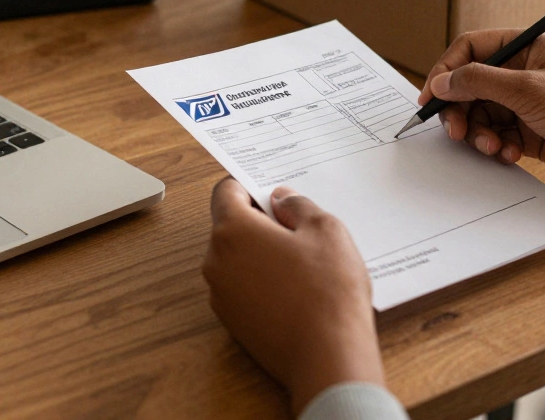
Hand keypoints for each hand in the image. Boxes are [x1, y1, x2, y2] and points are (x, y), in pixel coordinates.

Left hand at [203, 179, 384, 413]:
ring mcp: (221, 295)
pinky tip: (294, 291)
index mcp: (233, 231)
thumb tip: (281, 199)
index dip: (250, 186)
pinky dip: (261, 282)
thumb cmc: (328, 292)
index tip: (272, 194)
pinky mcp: (232, 322)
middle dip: (260, 223)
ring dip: (261, 254)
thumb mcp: (325, 230)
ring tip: (302, 265)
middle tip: (298, 230)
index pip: (226, 191)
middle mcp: (216, 261)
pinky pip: (241, 288)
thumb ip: (297, 206)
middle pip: (230, 226)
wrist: (327, 358)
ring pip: (236, 259)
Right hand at [419, 29, 544, 195]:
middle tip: (456, 130)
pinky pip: (497, 136)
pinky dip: (496, 146)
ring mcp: (527, 104)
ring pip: (481, 114)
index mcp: (528, 47)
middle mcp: (524, 72)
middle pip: (471, 85)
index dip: (447, 71)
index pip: (472, 49)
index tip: (431, 96)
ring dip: (479, 132)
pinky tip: (510, 154)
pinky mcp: (531, 133)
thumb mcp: (528, 90)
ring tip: (491, 145)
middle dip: (460, 109)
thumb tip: (443, 81)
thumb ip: (479, 82)